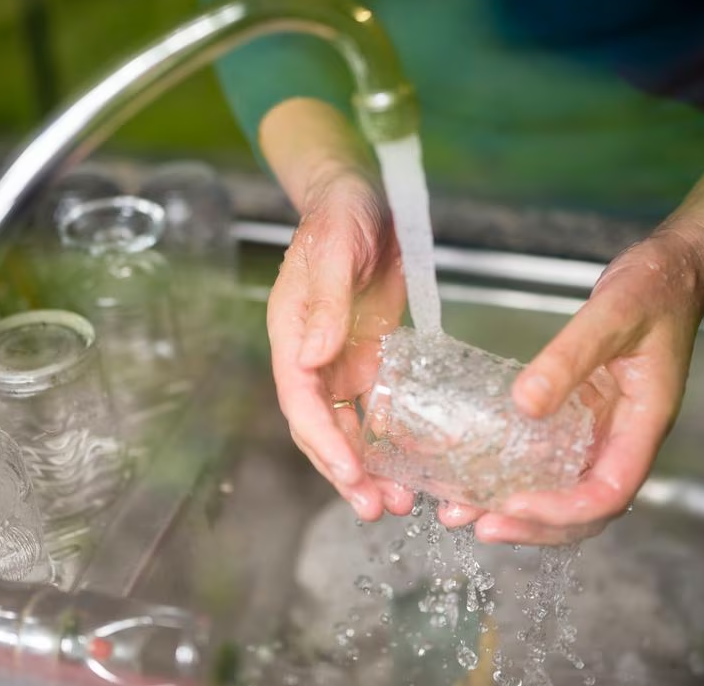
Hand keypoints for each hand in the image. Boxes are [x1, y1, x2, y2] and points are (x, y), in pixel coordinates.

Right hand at [266, 162, 414, 520]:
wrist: (362, 194)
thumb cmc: (339, 213)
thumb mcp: (335, 249)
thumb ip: (326, 304)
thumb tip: (314, 358)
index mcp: (292, 333)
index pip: (300, 399)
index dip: (321, 439)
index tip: (348, 471)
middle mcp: (312, 355)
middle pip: (320, 426)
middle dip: (343, 470)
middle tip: (375, 508)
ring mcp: (340, 358)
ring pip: (348, 426)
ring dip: (367, 466)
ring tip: (396, 502)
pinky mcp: (369, 356)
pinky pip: (376, 408)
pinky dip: (388, 439)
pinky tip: (411, 464)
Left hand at [438, 221, 703, 544]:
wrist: (669, 273)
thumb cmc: (654, 291)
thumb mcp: (611, 316)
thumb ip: (571, 358)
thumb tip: (525, 405)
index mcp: (643, 425)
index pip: (608, 493)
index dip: (562, 511)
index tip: (514, 506)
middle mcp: (625, 438)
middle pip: (585, 510)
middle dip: (532, 525)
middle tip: (478, 523)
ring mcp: (606, 431)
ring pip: (566, 490)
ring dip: (518, 509)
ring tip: (464, 511)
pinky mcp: (585, 417)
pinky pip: (554, 460)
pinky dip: (519, 473)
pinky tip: (479, 472)